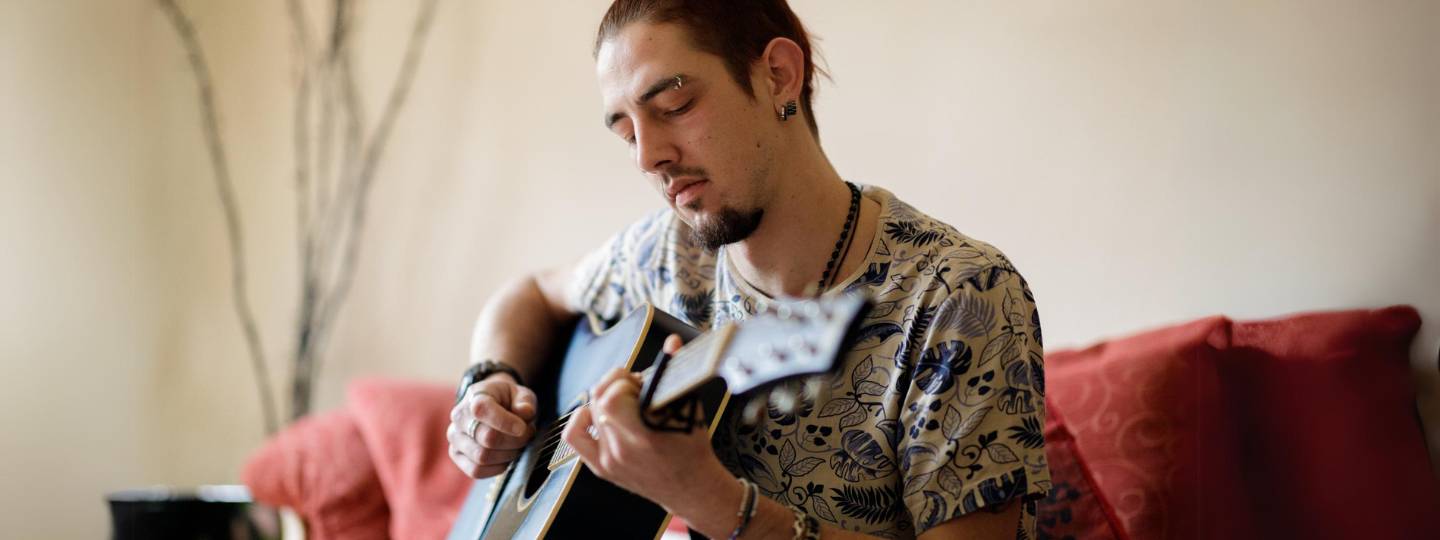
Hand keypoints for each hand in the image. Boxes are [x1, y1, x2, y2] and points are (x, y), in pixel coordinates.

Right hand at [448, 373, 537, 477]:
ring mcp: (456, 438)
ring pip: (482, 457)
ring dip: (507, 455)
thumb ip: (525, 401)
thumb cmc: (506, 400)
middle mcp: (459, 417)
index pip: (482, 410)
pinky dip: (496, 468)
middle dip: (514, 441)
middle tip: (526, 436)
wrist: (491, 406)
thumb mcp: (520, 394)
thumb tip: (525, 412)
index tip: (523, 428)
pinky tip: (506, 457)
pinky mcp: (457, 455)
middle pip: (487, 438)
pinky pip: (476, 470)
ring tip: (517, 446)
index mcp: (474, 397)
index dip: (505, 422)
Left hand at [560, 335, 733, 512]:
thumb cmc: (693, 448)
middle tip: (634, 386)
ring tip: (624, 399)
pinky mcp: (603, 467)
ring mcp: (610, 460)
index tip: (639, 382)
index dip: (623, 381)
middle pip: (600, 400)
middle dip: (616, 384)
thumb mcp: (688, 408)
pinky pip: (575, 437)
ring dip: (605, 398)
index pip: (613, 397)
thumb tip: (672, 342)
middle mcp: (624, 450)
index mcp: (646, 436)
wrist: (691, 488)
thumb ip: (674, 373)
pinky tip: (597, 412)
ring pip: (590, 413)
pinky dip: (582, 418)